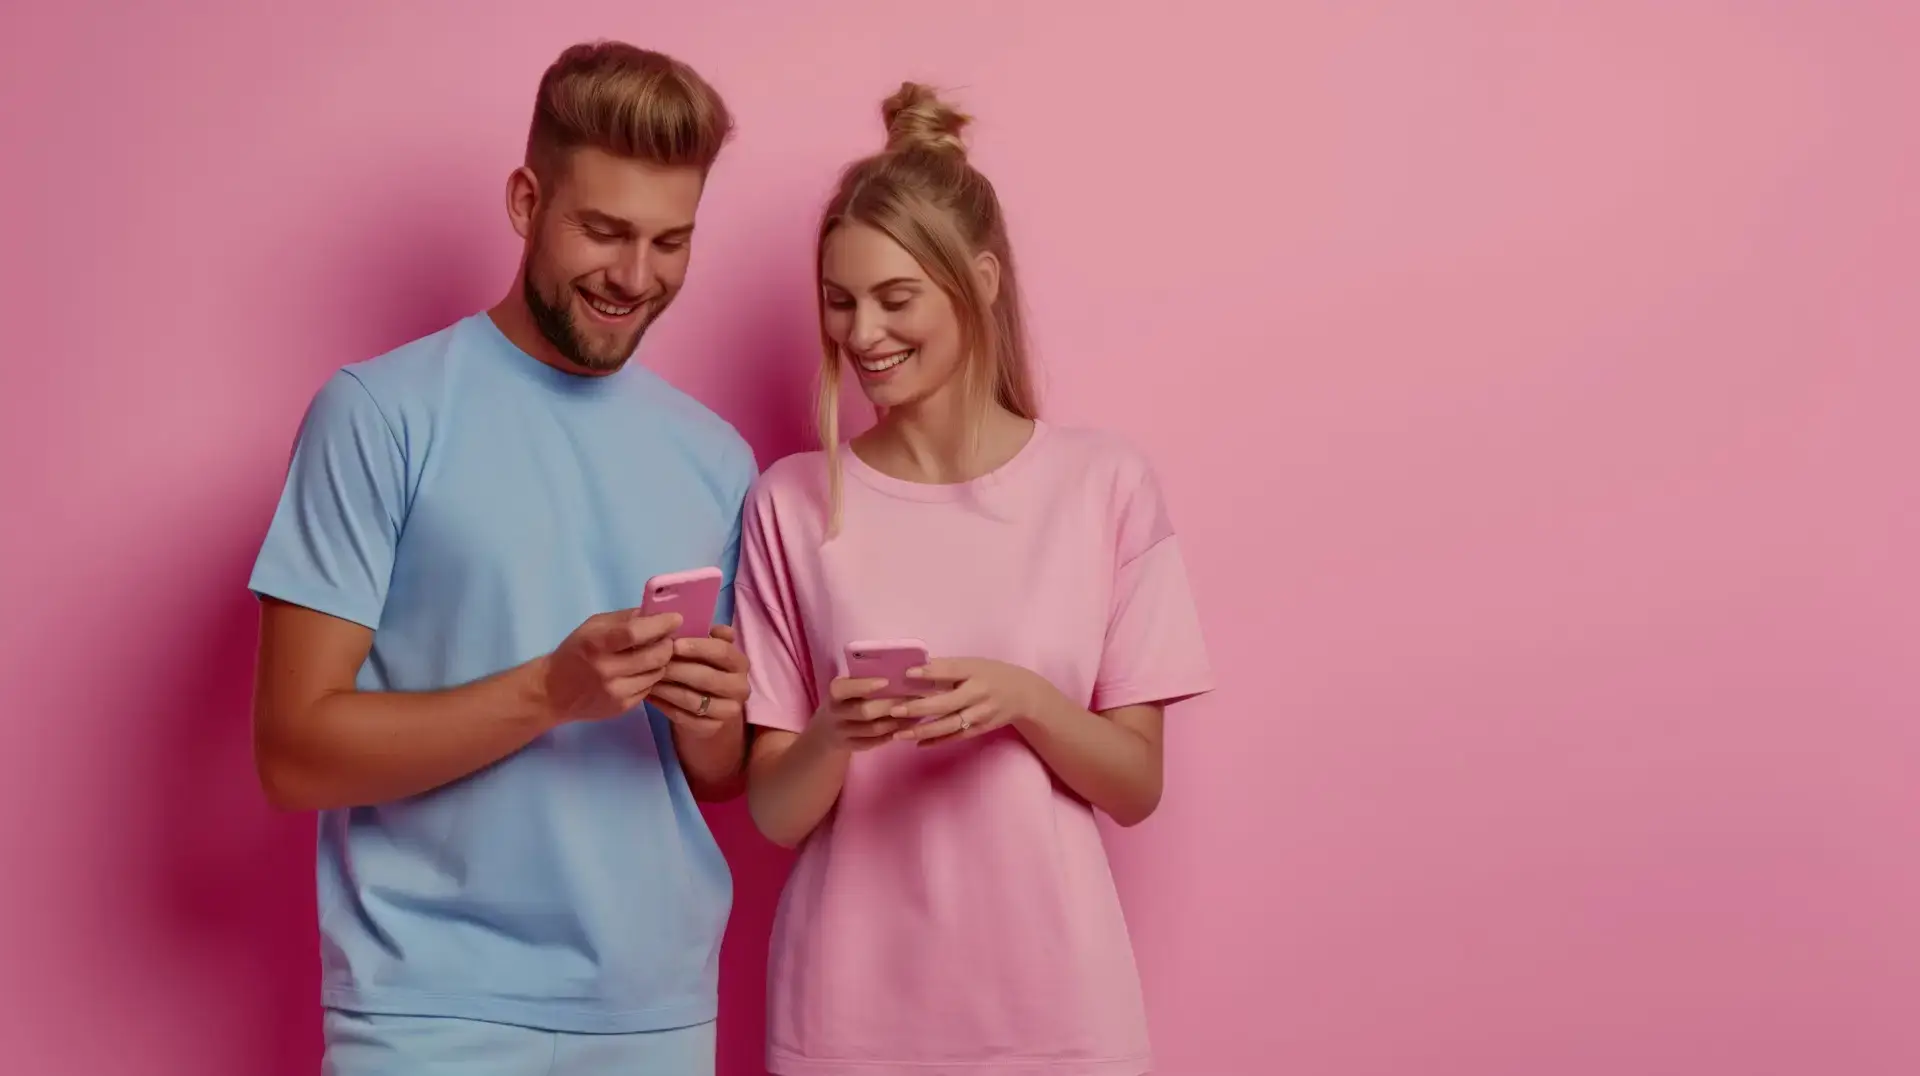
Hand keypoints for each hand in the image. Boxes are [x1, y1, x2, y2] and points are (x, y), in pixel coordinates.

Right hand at [539, 609, 682, 724]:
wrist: (553, 692)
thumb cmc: (575, 652)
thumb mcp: (592, 627)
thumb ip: (624, 619)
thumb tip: (655, 614)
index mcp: (597, 644)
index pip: (635, 633)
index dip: (660, 625)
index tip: (675, 619)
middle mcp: (607, 670)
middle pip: (655, 656)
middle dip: (667, 644)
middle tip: (666, 638)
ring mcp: (616, 692)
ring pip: (657, 673)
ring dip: (661, 662)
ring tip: (652, 654)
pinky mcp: (622, 707)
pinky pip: (649, 689)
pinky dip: (650, 677)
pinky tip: (640, 672)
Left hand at [649, 624, 750, 738]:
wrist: (707, 707)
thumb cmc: (704, 668)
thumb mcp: (708, 649)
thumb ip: (710, 635)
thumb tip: (714, 628)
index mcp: (740, 664)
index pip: (722, 652)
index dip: (697, 647)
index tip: (673, 644)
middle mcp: (740, 688)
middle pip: (706, 677)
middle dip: (677, 669)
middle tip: (652, 662)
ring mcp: (728, 711)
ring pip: (692, 699)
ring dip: (666, 688)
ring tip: (647, 677)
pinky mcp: (712, 728)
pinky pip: (683, 717)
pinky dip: (664, 705)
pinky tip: (649, 696)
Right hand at [807, 676, 909, 752]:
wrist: (825, 731)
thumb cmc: (844, 700)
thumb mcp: (846, 688)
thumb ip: (864, 681)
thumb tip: (898, 671)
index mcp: (835, 693)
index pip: (845, 688)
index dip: (865, 686)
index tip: (886, 681)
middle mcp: (835, 713)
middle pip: (864, 711)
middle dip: (890, 705)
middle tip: (913, 699)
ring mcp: (842, 732)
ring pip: (873, 729)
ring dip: (896, 722)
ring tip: (916, 713)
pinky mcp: (851, 746)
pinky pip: (874, 742)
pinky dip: (891, 734)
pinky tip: (907, 728)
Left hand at [887, 658, 1061, 746]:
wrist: (1024, 694)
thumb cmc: (991, 674)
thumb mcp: (973, 664)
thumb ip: (947, 668)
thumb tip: (914, 669)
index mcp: (975, 671)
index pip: (951, 670)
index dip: (929, 672)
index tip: (907, 673)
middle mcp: (979, 693)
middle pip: (946, 703)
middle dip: (919, 708)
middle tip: (894, 709)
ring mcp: (981, 713)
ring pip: (949, 725)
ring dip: (923, 730)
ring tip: (899, 733)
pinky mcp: (981, 728)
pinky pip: (956, 736)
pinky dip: (937, 741)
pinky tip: (917, 743)